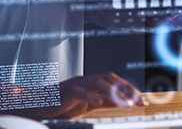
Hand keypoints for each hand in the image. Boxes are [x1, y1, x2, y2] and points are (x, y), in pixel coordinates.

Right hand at [17, 73, 144, 118]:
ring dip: (113, 92)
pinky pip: (79, 91)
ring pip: (96, 82)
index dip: (129, 89)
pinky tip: (97, 101)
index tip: (141, 100)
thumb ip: (103, 101)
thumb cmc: (63, 104)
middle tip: (138, 101)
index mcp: (91, 83)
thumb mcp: (87, 104)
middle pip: (109, 78)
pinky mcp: (66, 91)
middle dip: (126, 88)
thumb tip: (122, 102)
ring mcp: (75, 84)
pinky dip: (89, 95)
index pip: (114, 81)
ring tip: (124, 102)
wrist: (40, 103)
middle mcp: (85, 80)